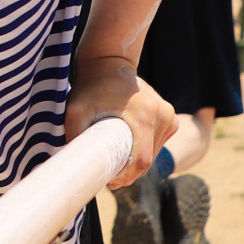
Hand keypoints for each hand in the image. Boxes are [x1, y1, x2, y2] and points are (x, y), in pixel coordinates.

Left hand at [64, 56, 178, 188]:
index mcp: (145, 115)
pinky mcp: (170, 118)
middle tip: (107, 173)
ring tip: (115, 157)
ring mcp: (169, 116)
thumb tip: (72, 167)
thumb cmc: (90, 87)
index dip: (125, 177)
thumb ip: (74, 137)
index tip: (108, 180)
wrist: (108, 62)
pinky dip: (142, 150)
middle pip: (148, 160)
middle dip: (128, 172)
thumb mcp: (76, 112)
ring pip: (154, 154)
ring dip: (135, 162)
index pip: (141, 161)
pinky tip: (127, 145)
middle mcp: (163, 115)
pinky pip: (156, 144)